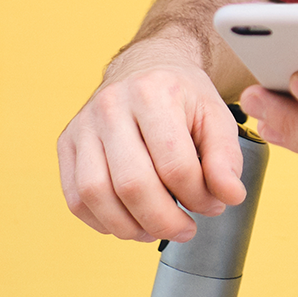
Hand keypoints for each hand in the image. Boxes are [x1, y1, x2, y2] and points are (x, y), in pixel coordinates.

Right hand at [57, 49, 246, 242]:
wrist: (146, 67)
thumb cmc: (181, 94)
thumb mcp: (216, 114)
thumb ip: (226, 156)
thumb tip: (231, 196)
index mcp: (155, 93)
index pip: (175, 163)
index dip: (197, 196)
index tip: (213, 206)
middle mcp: (113, 106)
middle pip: (133, 184)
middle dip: (164, 219)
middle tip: (186, 228)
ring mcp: (84, 125)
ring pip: (97, 195)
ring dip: (129, 227)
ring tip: (156, 229)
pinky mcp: (66, 143)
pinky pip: (76, 198)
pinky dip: (102, 221)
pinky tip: (129, 220)